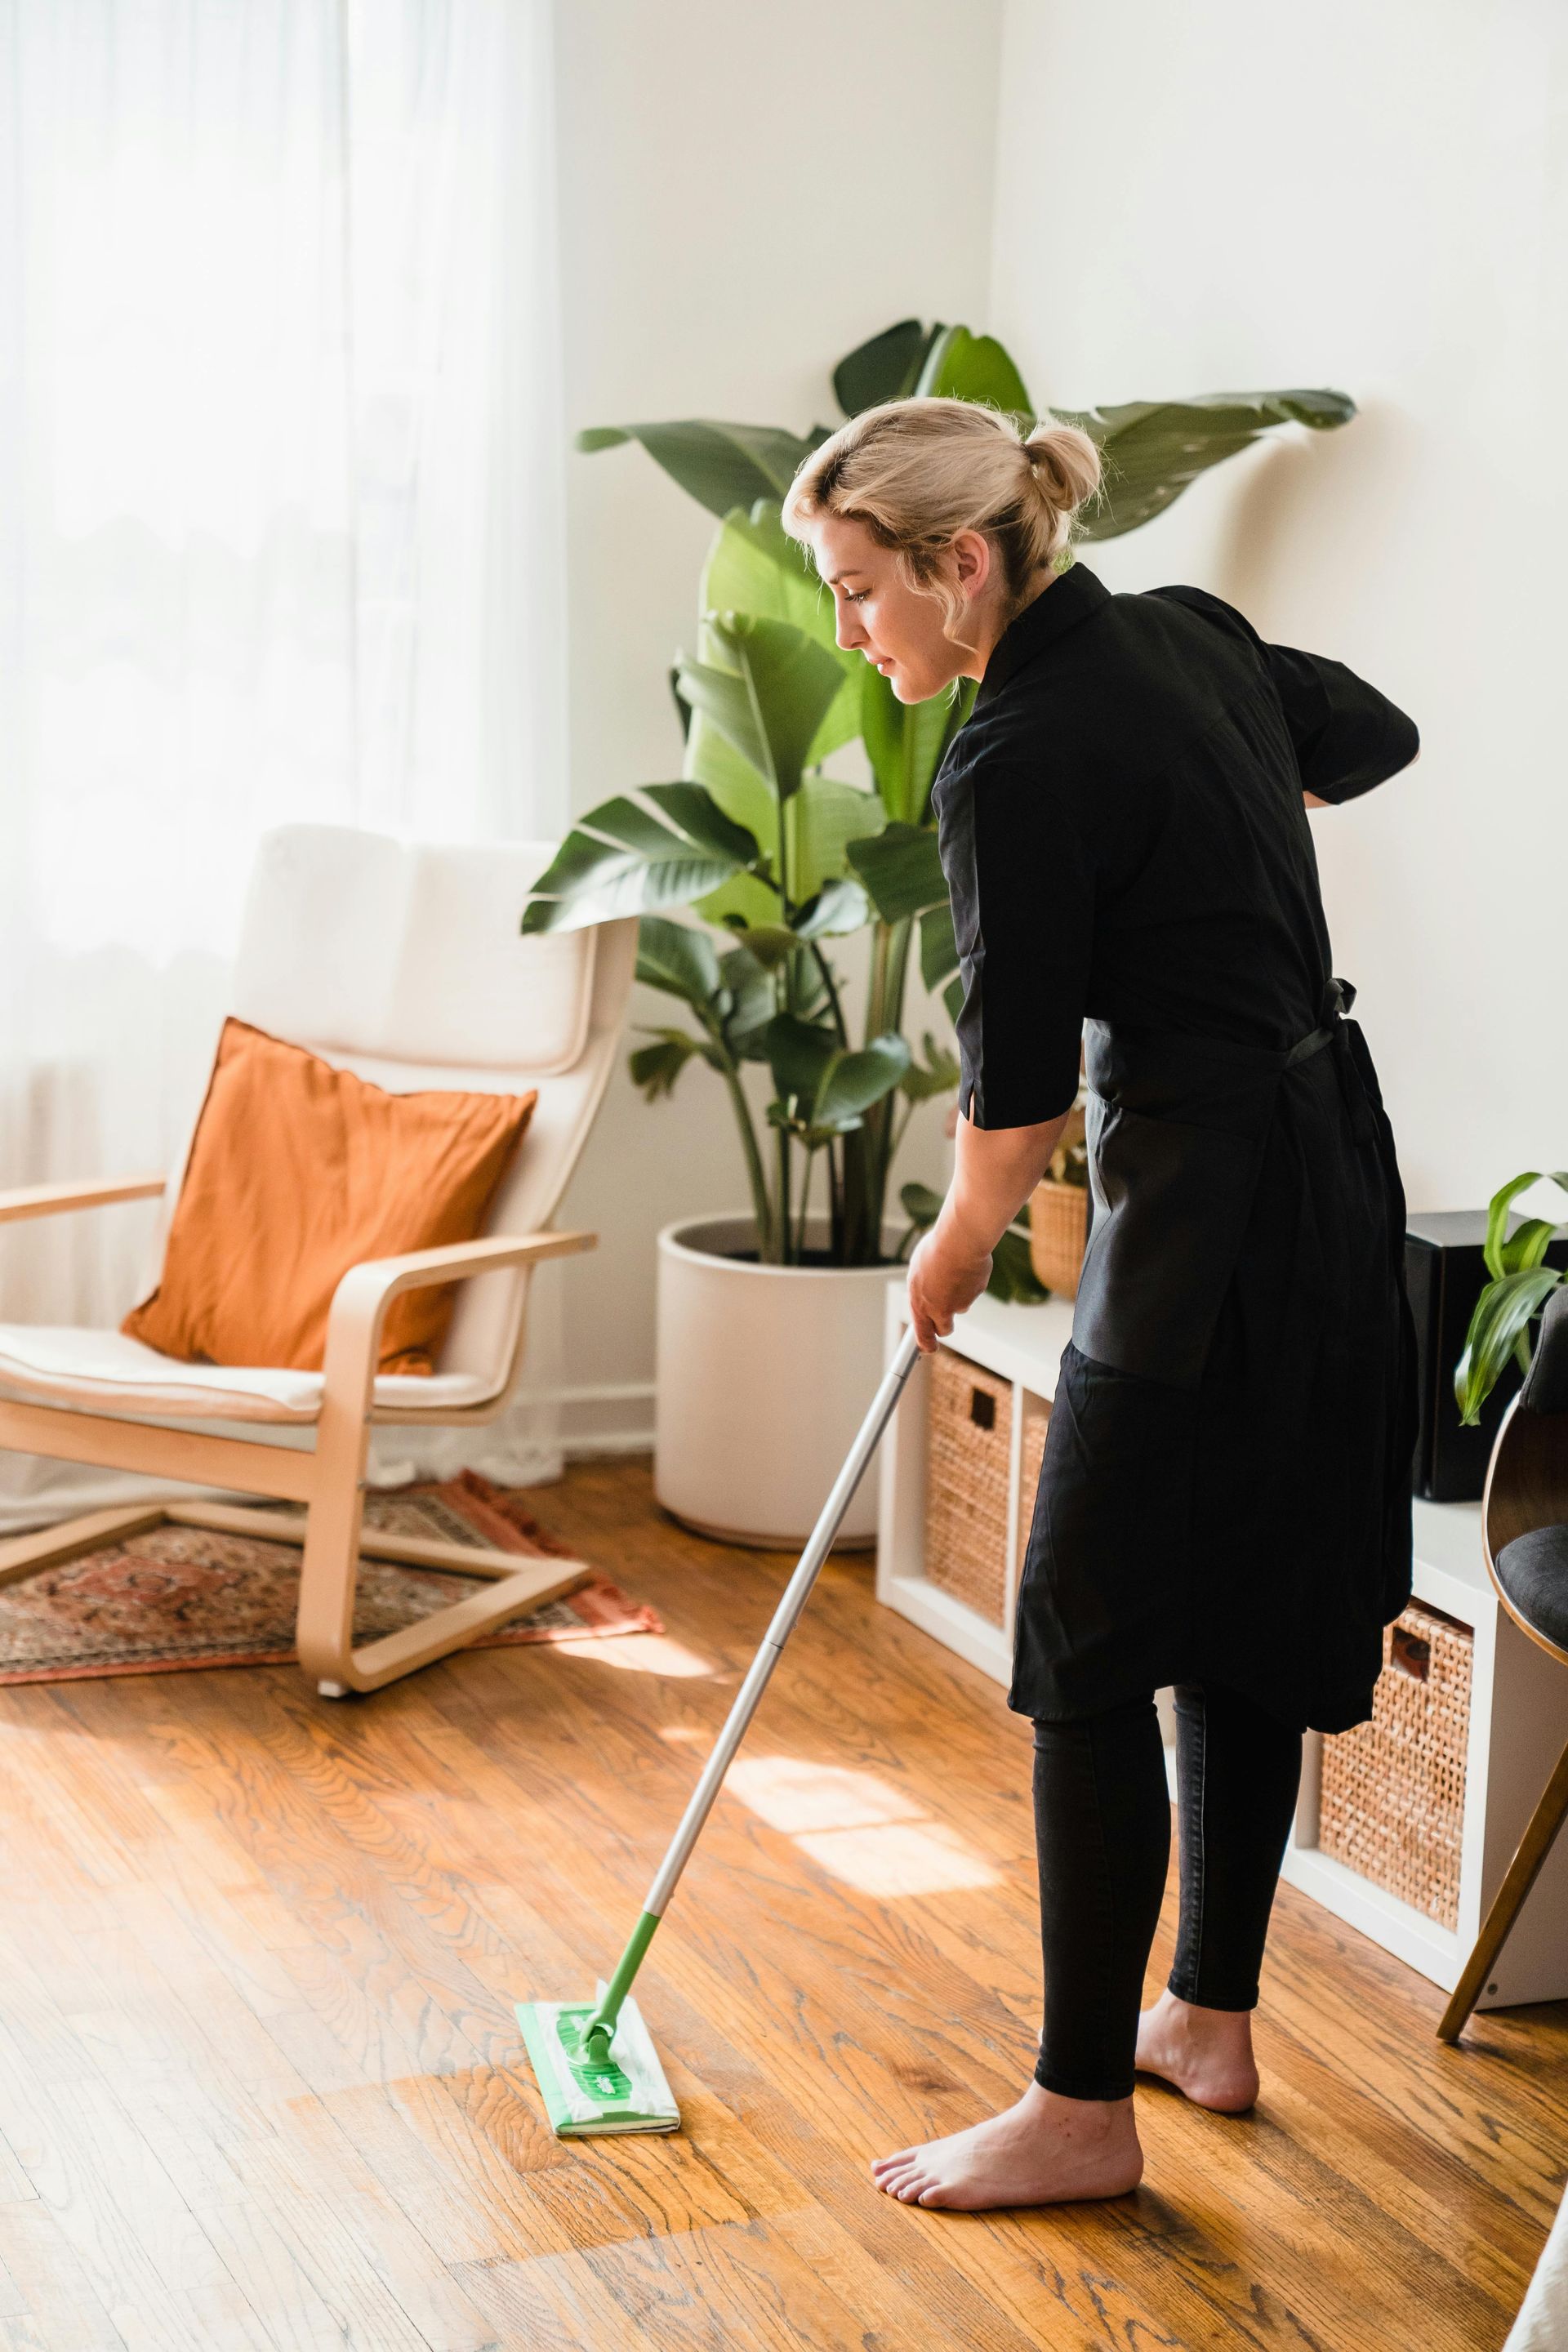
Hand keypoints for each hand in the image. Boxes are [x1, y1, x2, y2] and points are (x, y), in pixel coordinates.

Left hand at [907, 1223, 991, 1353]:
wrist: (959, 1240)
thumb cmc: (935, 1251)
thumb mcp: (918, 1269)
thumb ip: (921, 1287)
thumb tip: (925, 1294)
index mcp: (920, 1303)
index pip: (923, 1336)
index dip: (926, 1345)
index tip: (928, 1348)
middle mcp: (940, 1308)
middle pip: (944, 1329)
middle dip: (945, 1325)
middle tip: (945, 1315)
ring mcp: (961, 1303)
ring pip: (960, 1306)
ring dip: (958, 1295)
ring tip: (953, 1271)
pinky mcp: (977, 1292)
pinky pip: (972, 1289)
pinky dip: (969, 1281)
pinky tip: (965, 1265)